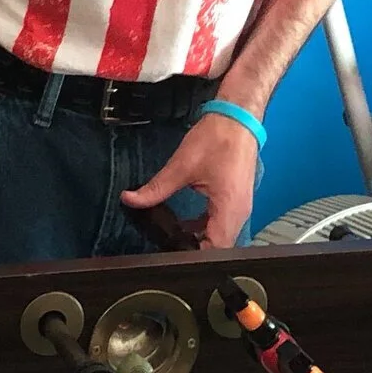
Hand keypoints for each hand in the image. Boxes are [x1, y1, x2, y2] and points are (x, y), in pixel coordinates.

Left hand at [122, 112, 257, 249]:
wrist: (237, 118)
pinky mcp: (237, 200)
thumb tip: (130, 199)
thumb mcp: (181, 166)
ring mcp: (241, 207)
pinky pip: (223, 223)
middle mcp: (240, 213)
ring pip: (221, 236)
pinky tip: (186, 223)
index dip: (195, 254)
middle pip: (219, 246)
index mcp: (230, 208)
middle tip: (169, 244)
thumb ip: (156, 188)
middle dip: (195, 248)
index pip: (216, 248)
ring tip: (174, 234)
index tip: (172, 252)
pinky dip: (206, 226)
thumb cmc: (217, 139)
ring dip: (200, 238)